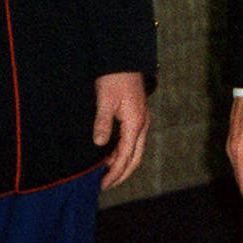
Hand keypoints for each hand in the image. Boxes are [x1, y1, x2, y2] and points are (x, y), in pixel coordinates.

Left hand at [94, 71, 148, 189]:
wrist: (124, 57)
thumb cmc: (114, 76)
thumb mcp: (105, 100)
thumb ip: (103, 123)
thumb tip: (100, 145)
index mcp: (135, 123)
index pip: (125, 156)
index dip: (115, 173)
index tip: (103, 184)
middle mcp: (142, 124)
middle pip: (134, 158)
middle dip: (121, 174)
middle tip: (106, 185)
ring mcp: (141, 120)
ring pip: (135, 149)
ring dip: (122, 163)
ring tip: (106, 172)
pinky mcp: (137, 115)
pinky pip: (132, 140)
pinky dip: (122, 150)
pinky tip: (110, 153)